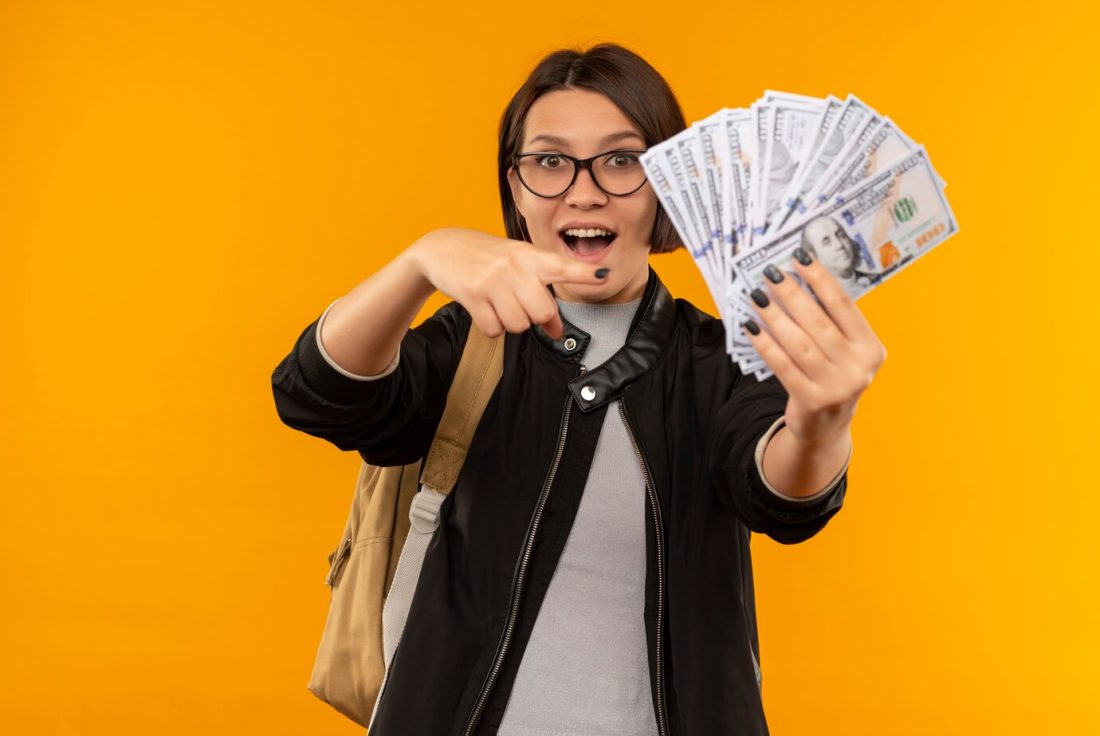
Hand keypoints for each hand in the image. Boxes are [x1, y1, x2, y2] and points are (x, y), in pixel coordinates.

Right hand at [408, 228, 609, 339]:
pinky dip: (491, 327)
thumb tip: (557, 331)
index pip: (563, 266)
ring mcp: (493, 280)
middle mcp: (514, 266)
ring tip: (498, 303)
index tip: (604, 277)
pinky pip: (494, 330)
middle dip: (536, 319)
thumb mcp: (516, 265)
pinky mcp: (473, 295)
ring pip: (518, 325)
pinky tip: (484, 308)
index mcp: (530, 256)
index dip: (585, 273)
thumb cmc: (486, 258)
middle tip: (521, 307)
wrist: (441, 248)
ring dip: (510, 322)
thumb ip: (540, 292)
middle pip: (542, 312)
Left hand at [741, 248, 886, 450]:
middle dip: (791, 294)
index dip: (820, 279)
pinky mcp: (812, 401)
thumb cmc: (831, 378)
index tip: (798, 258)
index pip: (843, 305)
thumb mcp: (843, 352)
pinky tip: (751, 328)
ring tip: (756, 297)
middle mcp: (858, 367)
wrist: (826, 427)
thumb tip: (795, 282)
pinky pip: (783, 365)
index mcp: (871, 348)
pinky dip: (765, 344)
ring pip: (799, 343)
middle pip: (818, 322)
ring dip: (774, 316)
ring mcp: (837, 386)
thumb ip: (829, 323)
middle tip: (770, 274)